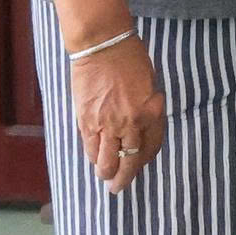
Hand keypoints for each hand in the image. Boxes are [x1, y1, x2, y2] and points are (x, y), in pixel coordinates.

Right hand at [69, 35, 163, 193]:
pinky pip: (89, 147)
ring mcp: (105, 124)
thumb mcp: (149, 85)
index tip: (139, 166)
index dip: (144, 160)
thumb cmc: (131, 59)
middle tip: (118, 188)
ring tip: (105, 176)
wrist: (103, 46)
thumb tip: (141, 126)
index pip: (150, 147)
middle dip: (123, 179)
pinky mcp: (85, 120)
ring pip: (104, 160)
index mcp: (149, 113)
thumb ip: (147, 108)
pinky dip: (92, 156)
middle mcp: (128, 123)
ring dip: (105, 171)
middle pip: (127, 161)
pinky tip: (94, 160)